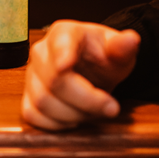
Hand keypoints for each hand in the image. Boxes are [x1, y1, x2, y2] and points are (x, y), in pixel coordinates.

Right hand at [21, 21, 140, 130]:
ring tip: (94, 112)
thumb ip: (123, 47)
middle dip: (86, 100)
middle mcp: (41, 52)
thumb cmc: (103, 57)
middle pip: (54, 81)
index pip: (60, 43)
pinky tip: (74, 119)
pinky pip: (33, 115)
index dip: (61, 55)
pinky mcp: (28, 96)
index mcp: (64, 33)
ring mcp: (32, 76)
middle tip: (112, 108)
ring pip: (43, 102)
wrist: (92, 70)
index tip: (65, 66)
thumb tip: (131, 40)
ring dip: (74, 114)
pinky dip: (56, 124)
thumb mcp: (119, 50)